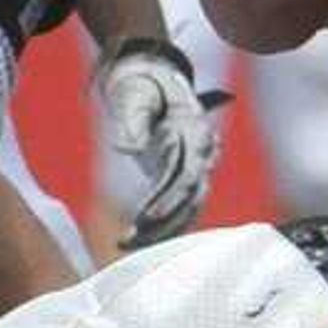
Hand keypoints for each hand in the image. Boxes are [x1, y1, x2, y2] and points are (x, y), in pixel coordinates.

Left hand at [91, 33, 223, 247]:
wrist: (154, 83)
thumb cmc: (143, 86)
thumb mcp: (135, 95)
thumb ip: (133, 119)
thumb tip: (127, 148)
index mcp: (195, 131)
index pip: (186, 174)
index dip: (168, 200)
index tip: (145, 218)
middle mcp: (202, 153)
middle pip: (189, 198)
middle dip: (162, 223)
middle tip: (129, 240)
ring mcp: (196, 167)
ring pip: (187, 208)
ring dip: (160, 230)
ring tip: (125, 244)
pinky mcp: (183, 177)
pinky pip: (179, 208)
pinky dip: (160, 226)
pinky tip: (135, 240)